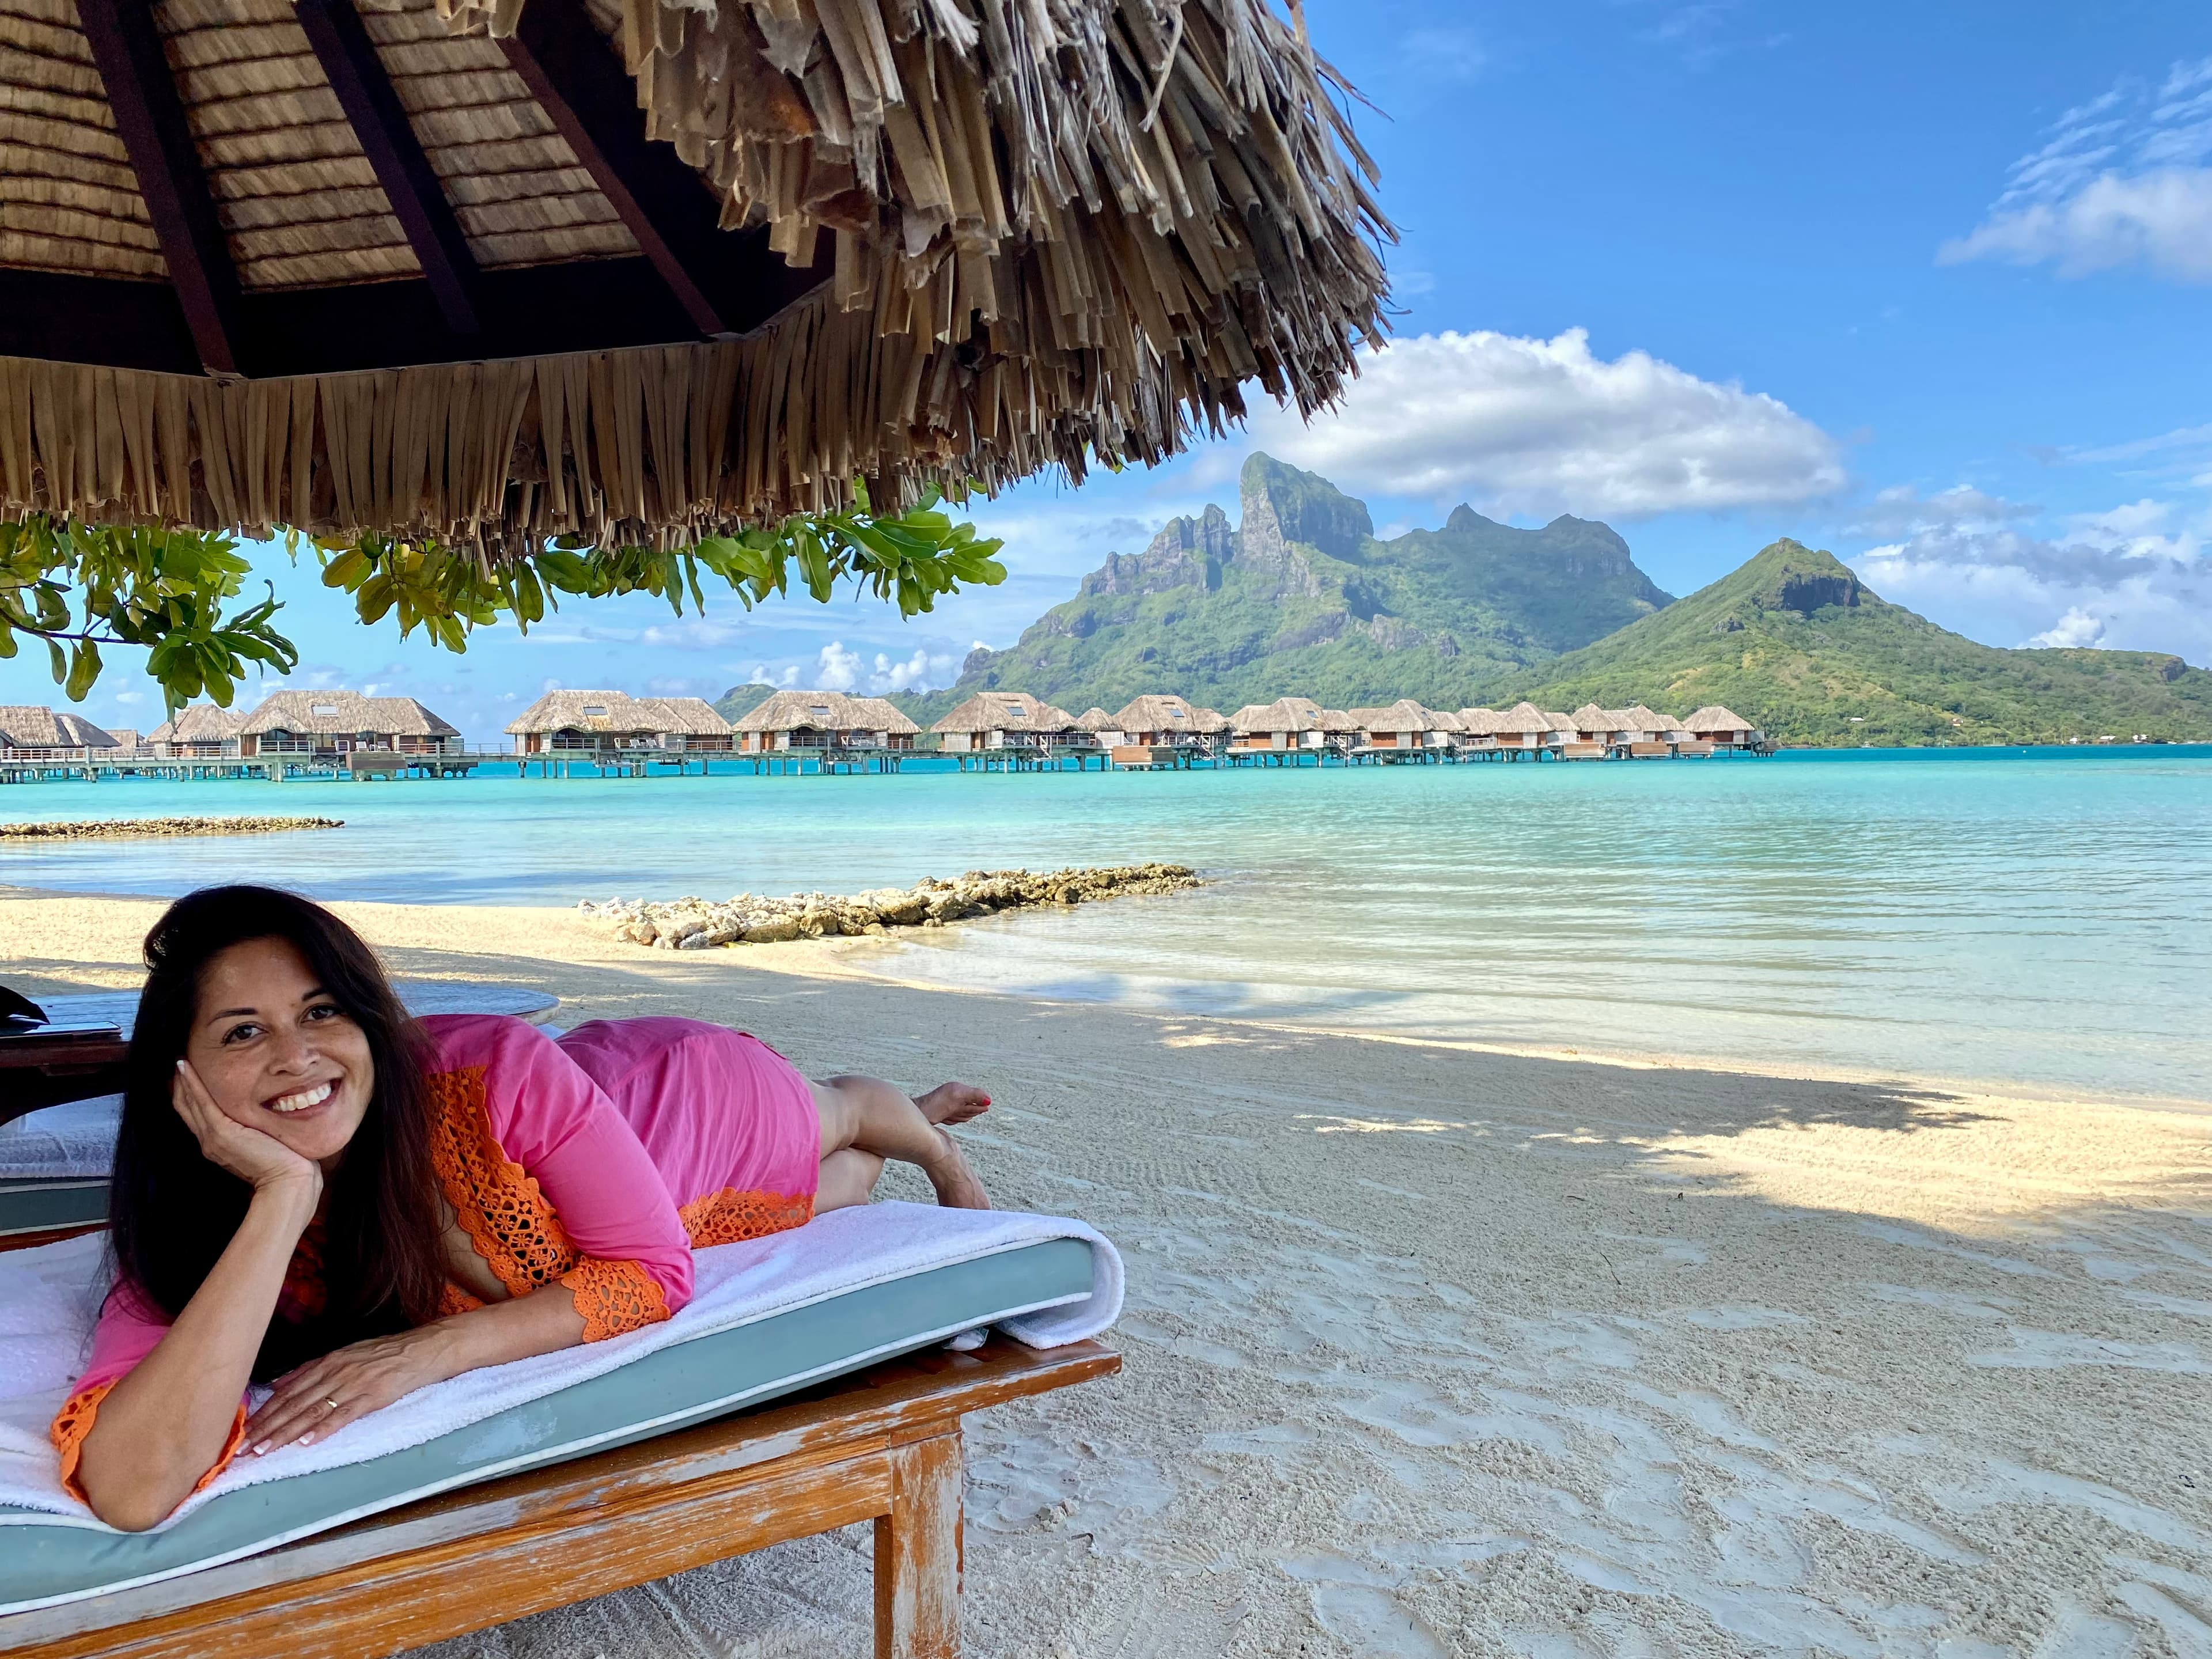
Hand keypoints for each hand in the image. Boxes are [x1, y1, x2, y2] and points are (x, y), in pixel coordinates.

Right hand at [173, 1059, 319, 1194]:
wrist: (288, 1181)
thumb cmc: (284, 1165)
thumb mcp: (265, 1143)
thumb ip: (257, 1132)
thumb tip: (264, 1121)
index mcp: (219, 1146)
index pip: (198, 1116)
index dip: (191, 1097)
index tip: (188, 1077)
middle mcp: (210, 1142)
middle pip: (188, 1109)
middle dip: (182, 1086)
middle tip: (179, 1063)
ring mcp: (213, 1137)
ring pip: (190, 1103)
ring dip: (184, 1081)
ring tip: (179, 1061)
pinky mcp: (222, 1132)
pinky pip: (202, 1102)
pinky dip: (192, 1084)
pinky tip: (185, 1068)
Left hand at [246, 1326, 456, 1455]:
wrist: (422, 1350)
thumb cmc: (384, 1354)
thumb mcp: (344, 1354)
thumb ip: (310, 1370)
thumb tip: (277, 1384)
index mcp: (326, 1363)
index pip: (287, 1392)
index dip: (263, 1413)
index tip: (242, 1431)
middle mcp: (334, 1373)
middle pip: (293, 1404)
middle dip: (265, 1427)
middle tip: (242, 1447)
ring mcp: (352, 1384)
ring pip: (311, 1411)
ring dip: (284, 1433)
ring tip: (263, 1450)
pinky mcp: (372, 1396)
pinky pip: (343, 1414)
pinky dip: (323, 1429)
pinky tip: (306, 1442)